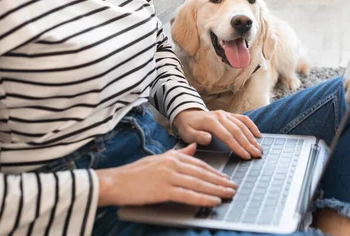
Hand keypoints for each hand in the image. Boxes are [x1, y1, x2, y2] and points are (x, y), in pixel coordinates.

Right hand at [95, 143, 236, 206]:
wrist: (115, 182)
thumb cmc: (135, 173)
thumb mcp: (158, 159)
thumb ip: (177, 154)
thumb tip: (193, 147)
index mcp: (172, 156)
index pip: (199, 164)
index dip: (215, 172)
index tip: (226, 178)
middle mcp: (172, 164)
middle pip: (203, 173)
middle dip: (220, 181)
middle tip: (233, 187)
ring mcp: (168, 176)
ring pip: (199, 183)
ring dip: (216, 189)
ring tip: (229, 194)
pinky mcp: (163, 190)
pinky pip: (188, 195)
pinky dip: (203, 198)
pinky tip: (214, 200)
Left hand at [172, 109, 262, 159]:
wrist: (188, 114)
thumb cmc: (187, 127)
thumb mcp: (187, 133)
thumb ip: (197, 137)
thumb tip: (208, 138)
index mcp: (211, 122)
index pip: (227, 136)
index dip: (237, 147)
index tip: (246, 156)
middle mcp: (220, 116)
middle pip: (238, 131)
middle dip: (248, 144)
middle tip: (257, 155)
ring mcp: (226, 114)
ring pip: (242, 125)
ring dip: (252, 137)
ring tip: (259, 149)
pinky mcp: (229, 115)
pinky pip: (243, 119)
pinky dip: (252, 126)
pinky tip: (258, 135)